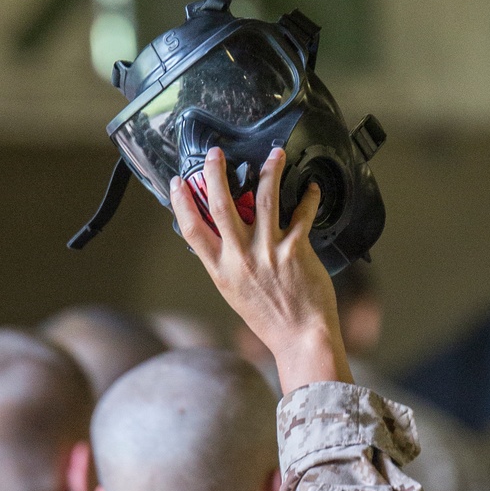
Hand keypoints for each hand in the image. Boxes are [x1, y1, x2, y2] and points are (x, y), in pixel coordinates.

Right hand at [171, 146, 352, 394]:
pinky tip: (311, 187)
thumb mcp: (234, 292)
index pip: (192, 230)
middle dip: (215, 174)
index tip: (178, 183)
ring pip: (265, 199)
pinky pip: (302, 215)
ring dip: (269, 171)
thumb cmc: (269, 318)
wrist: (300, 337)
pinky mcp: (295, 250)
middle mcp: (241, 258)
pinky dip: (309, 198)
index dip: (181, 203)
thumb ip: (227, 263)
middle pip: (221, 205)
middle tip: (215, 153)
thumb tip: (222, 237)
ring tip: (274, 153)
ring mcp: (268, 252)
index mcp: (221, 269)